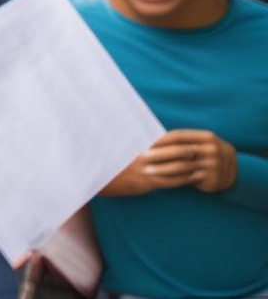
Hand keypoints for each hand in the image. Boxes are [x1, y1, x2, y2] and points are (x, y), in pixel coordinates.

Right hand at [104, 129, 236, 195]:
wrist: (111, 178)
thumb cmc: (128, 161)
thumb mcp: (139, 149)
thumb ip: (156, 144)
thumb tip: (179, 138)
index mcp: (146, 144)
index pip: (171, 137)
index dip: (189, 138)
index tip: (201, 139)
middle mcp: (147, 155)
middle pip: (177, 151)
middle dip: (194, 151)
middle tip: (208, 152)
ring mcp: (148, 169)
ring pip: (177, 167)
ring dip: (194, 166)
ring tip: (206, 165)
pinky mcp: (150, 182)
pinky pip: (173, 181)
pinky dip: (187, 179)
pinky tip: (197, 177)